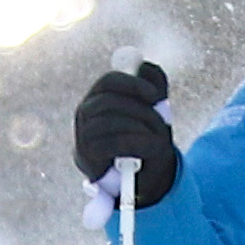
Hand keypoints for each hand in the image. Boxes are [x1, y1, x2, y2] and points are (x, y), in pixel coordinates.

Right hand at [74, 61, 177, 207]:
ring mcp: (82, 135)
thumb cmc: (147, 139)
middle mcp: (85, 114)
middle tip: (162, 121)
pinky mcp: (86, 157)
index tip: (156, 96)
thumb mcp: (155, 109)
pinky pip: (112, 143)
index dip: (134, 84)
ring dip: (141, 127)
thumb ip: (152, 85)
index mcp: (99, 97)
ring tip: (158, 138)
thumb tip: (144, 67)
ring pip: (111, 121)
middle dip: (141, 110)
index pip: (110, 81)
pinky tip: (151, 148)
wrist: (144, 178)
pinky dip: (137, 143)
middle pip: (109, 101)